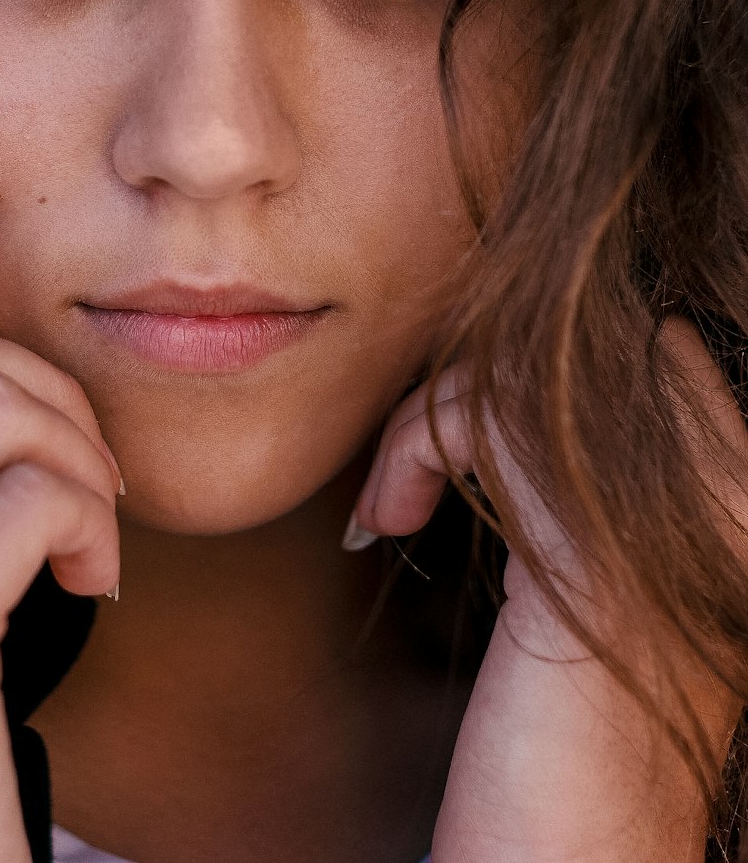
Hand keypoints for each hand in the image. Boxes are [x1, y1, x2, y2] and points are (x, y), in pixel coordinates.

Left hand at [348, 324, 742, 862]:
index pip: (650, 355)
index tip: (464, 453)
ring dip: (433, 415)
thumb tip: (521, 369)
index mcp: (738, 511)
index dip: (533, 382)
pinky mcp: (595, 562)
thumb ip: (589, 485)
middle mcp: (736, 506)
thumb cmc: (556, 750)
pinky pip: (484, 415)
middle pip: (592, 346)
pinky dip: (412, 444)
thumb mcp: (584, 589)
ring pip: (532, 366)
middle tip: (420, 468)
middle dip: (482, 384)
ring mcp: (680, 530)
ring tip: (395, 501)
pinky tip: (384, 522)